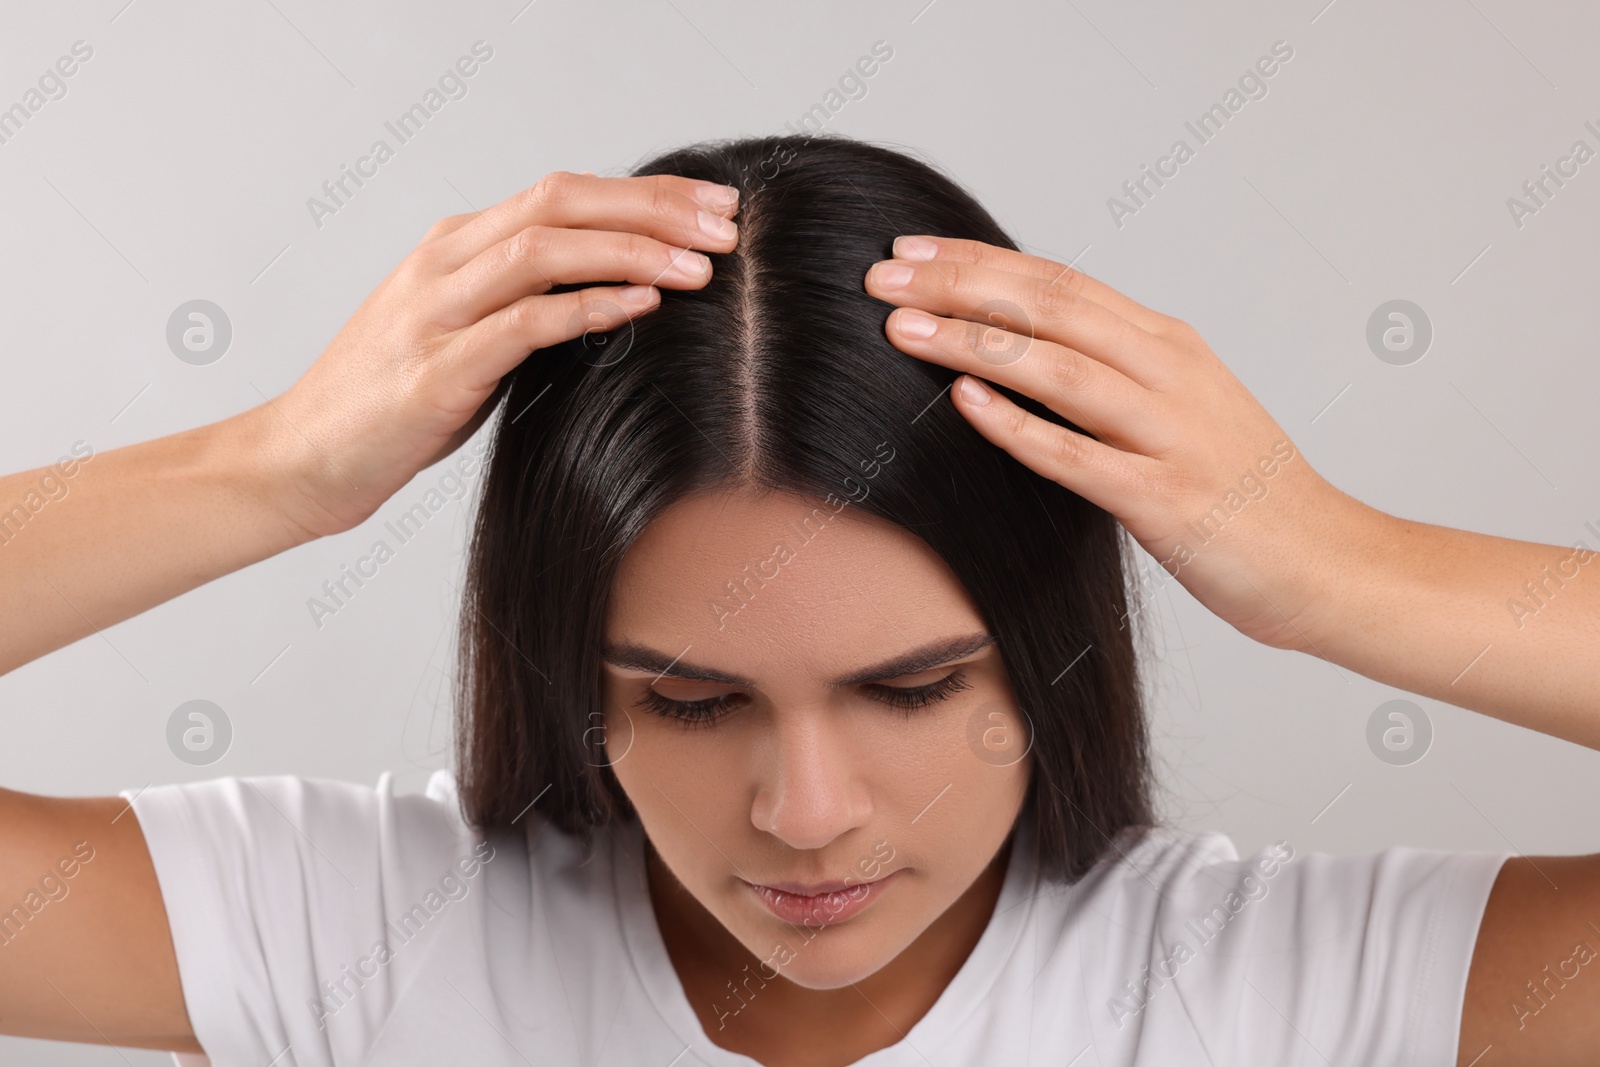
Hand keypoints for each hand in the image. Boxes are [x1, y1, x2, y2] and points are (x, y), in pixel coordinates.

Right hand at [256, 171, 741, 539]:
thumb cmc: (391, 406)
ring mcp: (435, 312)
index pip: (566, 193)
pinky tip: (641, 307)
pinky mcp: (435, 370)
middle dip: (655, 208)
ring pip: (545, 249)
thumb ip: (526, 307)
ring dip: (633, 251)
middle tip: (729, 226)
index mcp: (457, 247)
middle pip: (563, 202)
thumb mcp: (466, 337)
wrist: (301, 459)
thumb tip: (618, 299)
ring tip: (703, 266)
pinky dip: (587, 308)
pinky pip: (523, 323)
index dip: (647, 193)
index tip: (715, 206)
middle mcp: (445, 262)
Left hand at [865, 236, 1371, 652]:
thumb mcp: (1184, 407)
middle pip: (1051, 309)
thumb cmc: (1245, 491)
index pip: (1059, 281)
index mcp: (1168, 345)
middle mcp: (1170, 375)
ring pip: (1058, 369)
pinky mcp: (1166, 501)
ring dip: (974, 342)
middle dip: (960, 285)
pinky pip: (1077, 456)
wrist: (1332, 563)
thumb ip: (1114, 373)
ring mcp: (1170, 436)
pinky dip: (1018, 425)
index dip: (980, 259)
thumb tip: (1026, 348)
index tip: (911, 247)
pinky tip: (965, 402)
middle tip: (881, 274)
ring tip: (902, 327)